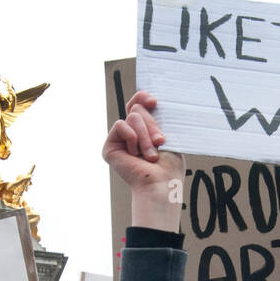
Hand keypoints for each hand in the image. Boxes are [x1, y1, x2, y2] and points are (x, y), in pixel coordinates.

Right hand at [101, 90, 185, 230]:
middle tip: (160, 143)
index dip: (143, 97)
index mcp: (145, 130)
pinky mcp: (110, 146)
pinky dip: (132, 137)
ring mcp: (120, 140)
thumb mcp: (168, 135)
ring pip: (132, 117)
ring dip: (145, 135)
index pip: (139, 104)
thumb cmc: (169, 164)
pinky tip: (135, 154)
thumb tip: (148, 101)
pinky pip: (120, 125)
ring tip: (151, 155)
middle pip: (138, 109)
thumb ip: (156, 117)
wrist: (161, 182)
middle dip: (152, 125)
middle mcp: (132, 134)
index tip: (154, 102)